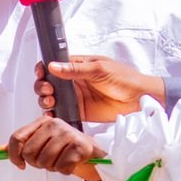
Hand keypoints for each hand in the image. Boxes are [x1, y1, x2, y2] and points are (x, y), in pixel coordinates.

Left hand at [6, 115, 104, 180]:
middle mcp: (54, 124)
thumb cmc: (63, 147)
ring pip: (44, 162)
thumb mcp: (42, 142)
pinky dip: (64, 170)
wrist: (92, 151)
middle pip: (29, 153)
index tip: (20, 165)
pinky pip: (60, 167)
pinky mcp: (79, 146)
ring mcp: (68, 134)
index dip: (14, 155)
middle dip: (36, 163)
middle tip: (47, 161)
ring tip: (60, 161)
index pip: (17, 138)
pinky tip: (70, 163)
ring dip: (51, 167)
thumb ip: (21, 145)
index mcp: (42, 121)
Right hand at [34, 56, 161, 122]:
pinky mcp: (79, 112)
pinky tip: (51, 115)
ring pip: (52, 98)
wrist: (139, 99)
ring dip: (45, 99)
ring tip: (51, 101)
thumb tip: (53, 66)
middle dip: (42, 86)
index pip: (55, 64)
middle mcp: (74, 81)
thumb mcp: (99, 69)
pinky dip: (53, 115)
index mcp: (78, 66)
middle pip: (49, 83)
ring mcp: (76, 97)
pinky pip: (62, 113)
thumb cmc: (124, 78)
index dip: (44, 68)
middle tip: (48, 90)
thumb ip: (75, 69)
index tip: (41, 73)